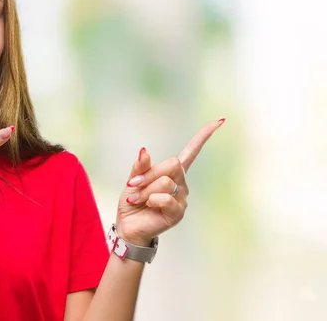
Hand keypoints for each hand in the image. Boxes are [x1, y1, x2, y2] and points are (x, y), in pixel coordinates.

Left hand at [116, 119, 224, 245]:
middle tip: (133, 185)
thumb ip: (140, 166)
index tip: (219, 122)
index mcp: (172, 173)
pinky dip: (152, 199)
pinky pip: (166, 198)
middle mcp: (181, 184)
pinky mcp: (177, 212)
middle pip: (172, 164)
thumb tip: (144, 149)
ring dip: (146, 190)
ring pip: (166, 182)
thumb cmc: (133, 203)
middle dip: (149, 174)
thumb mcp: (133, 180)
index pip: (191, 152)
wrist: (128, 226)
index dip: (203, 137)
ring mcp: (181, 198)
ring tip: (137, 199)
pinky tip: (147, 205)